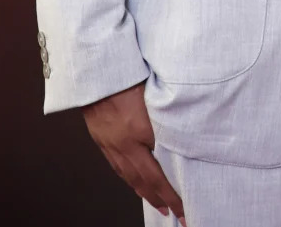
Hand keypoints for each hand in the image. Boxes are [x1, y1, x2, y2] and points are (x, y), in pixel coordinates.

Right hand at [82, 81, 184, 222]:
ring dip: (145, 192)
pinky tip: (134, 182)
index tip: (184, 206)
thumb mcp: (155, 92)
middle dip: (161, 199)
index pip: (160, 171)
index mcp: (139, 131)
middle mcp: (124, 143)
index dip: (172, 192)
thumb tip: (185, 128)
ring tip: (158, 203)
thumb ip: (169, 113)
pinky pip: (117, 166)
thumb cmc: (128, 72)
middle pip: (145, 179)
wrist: (95, 68)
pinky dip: (129, 178)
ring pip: (130, 176)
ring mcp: (110, 143)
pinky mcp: (101, 139)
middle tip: (176, 213)